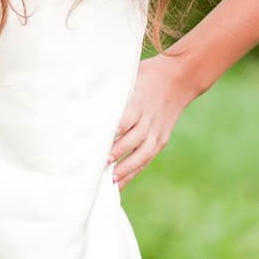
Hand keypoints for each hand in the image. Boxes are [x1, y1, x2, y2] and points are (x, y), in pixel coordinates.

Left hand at [107, 52, 194, 190]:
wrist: (181, 79)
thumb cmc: (146, 76)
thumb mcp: (129, 76)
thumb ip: (111, 89)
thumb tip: (78, 92)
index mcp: (140, 100)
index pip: (125, 119)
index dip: (113, 132)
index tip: (97, 142)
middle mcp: (149, 118)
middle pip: (134, 139)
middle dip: (117, 153)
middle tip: (100, 164)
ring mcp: (157, 131)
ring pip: (143, 153)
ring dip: (126, 167)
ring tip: (110, 179)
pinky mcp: (161, 140)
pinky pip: (147, 158)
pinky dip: (133, 171)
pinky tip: (119, 182)